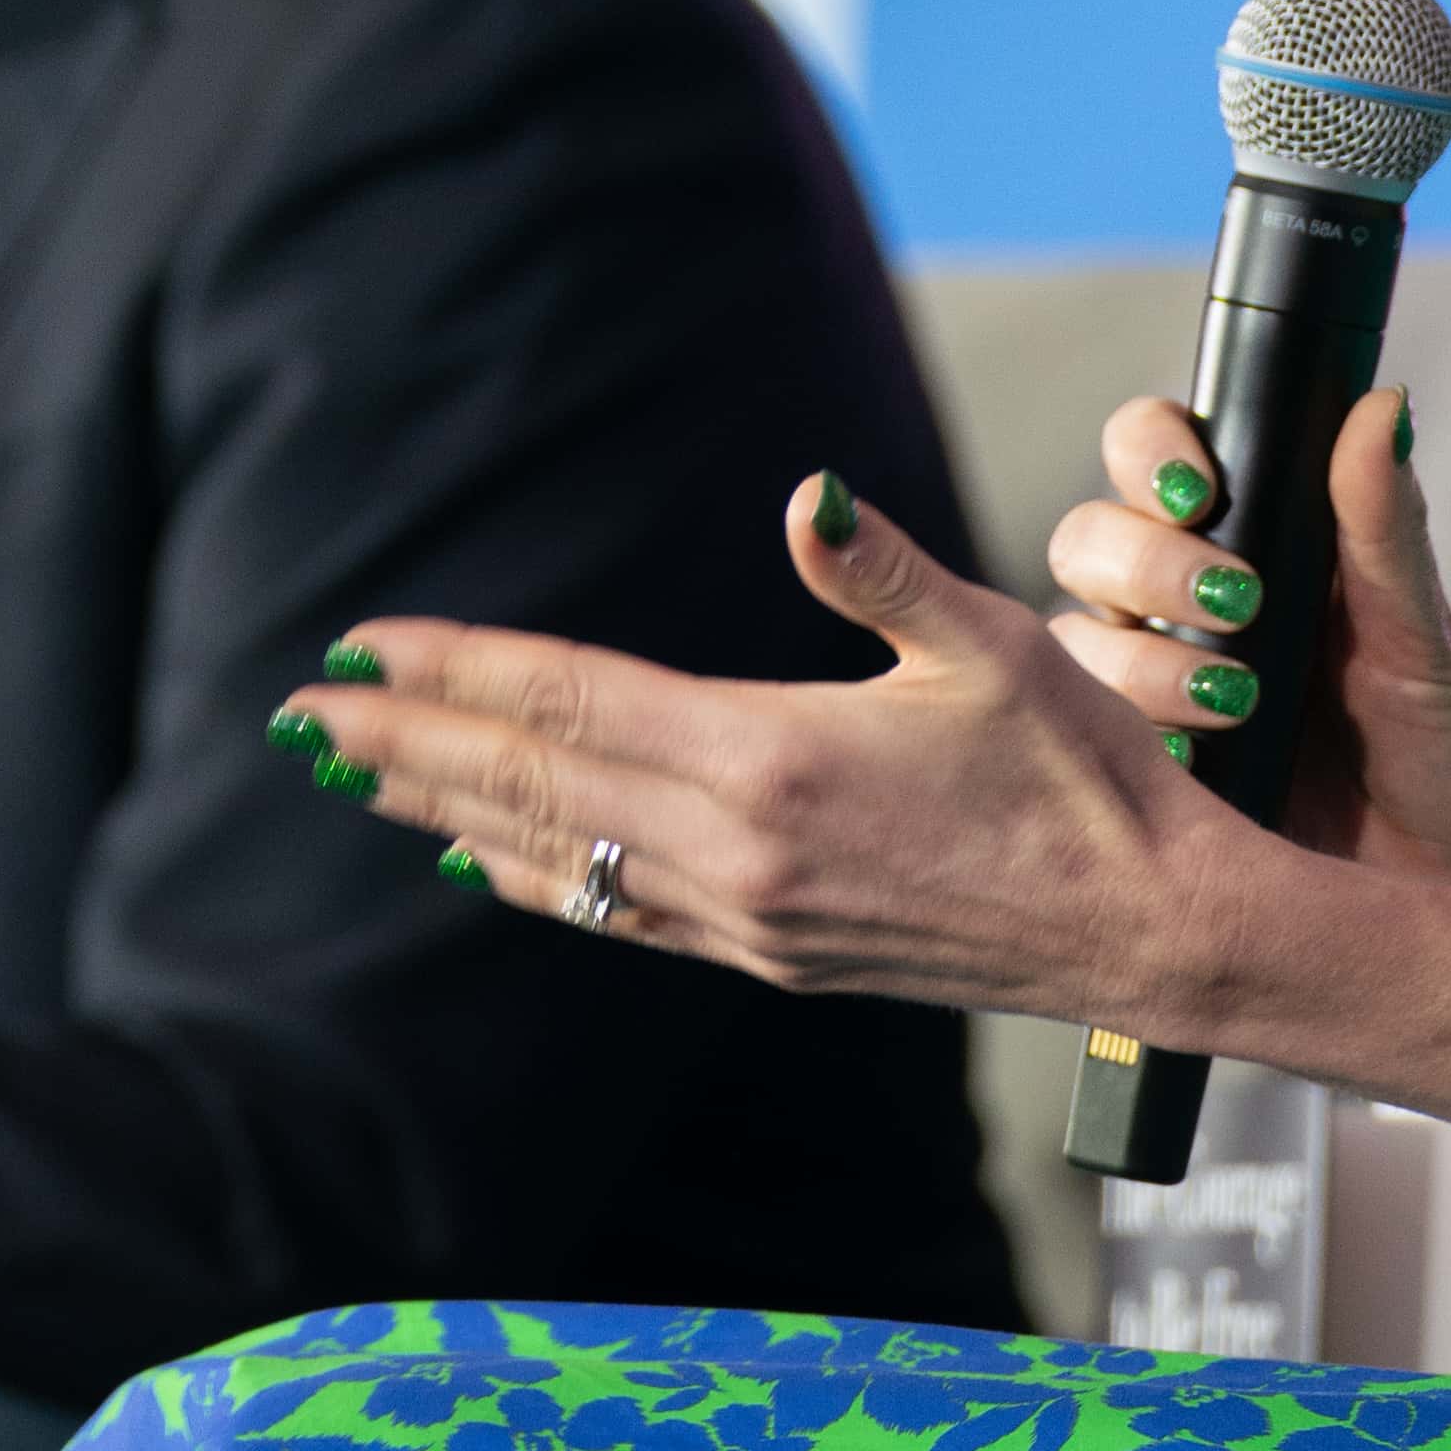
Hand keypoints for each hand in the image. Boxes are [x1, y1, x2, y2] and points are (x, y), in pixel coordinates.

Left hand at [276, 476, 1277, 1032]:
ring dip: (444, 806)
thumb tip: (807, 491)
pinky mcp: (772, 959)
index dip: (452, 671)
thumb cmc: (1087, 776)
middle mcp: (736, 853)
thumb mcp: (996, 645)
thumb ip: (881, 570)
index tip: (358, 647)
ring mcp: (748, 918)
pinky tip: (484, 856)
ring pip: (556, 853)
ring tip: (353, 775)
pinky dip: (535, 877)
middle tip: (298, 713)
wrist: (1152, 933)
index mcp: (770, 761)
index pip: (566, 702)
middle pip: (529, 782)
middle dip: (401, 743)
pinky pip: (618, 913)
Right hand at [1049, 387, 1450, 896]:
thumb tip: (1389, 403)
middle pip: (1088, 536)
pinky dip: (1124, 739)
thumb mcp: (1422, 634)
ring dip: (1142, 659)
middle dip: (1145, 561)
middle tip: (1238, 602)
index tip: (1199, 489)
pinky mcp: (1138, 773)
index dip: (1149, 451)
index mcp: (1248, 541)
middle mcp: (1182, 604)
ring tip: (1239, 703)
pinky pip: (1079, 736)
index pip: (1152, 452)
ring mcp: (1153, 685)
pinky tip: (1194, 760)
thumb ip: (1386, 524)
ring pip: (1075, 634)